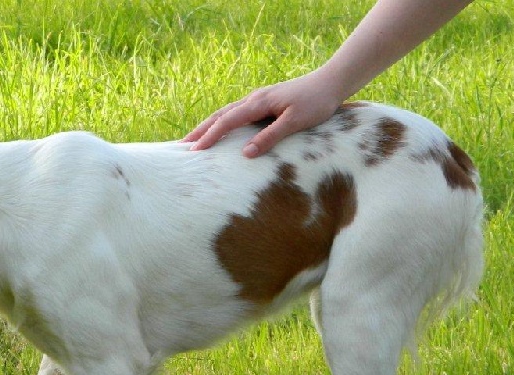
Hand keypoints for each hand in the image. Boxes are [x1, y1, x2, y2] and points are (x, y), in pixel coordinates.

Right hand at [183, 70, 342, 157]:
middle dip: (200, 131)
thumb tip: (245, 153)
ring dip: (208, 126)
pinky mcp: (264, 102)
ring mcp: (258, 99)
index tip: (194, 152)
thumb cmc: (316, 102)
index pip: (226, 122)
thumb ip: (270, 137)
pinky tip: (220, 130)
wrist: (331, 81)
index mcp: (258, 103)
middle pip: (220, 116)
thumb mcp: (294, 122)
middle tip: (182, 146)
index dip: (209, 137)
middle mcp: (253, 99)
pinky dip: (222, 122)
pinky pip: (236, 113)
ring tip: (195, 139)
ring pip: (226, 113)